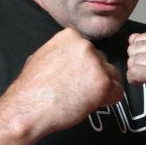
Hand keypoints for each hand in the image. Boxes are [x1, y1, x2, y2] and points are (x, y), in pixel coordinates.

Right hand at [9, 28, 123, 134]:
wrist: (27, 108)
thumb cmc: (32, 88)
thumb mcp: (44, 56)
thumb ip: (64, 53)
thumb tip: (74, 58)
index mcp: (71, 36)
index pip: (91, 51)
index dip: (85, 67)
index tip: (76, 76)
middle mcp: (86, 46)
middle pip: (103, 62)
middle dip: (94, 77)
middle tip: (77, 90)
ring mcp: (96, 64)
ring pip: (112, 77)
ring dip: (102, 88)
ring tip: (81, 97)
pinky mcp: (103, 84)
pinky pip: (118, 93)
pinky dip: (108, 101)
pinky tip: (90, 104)